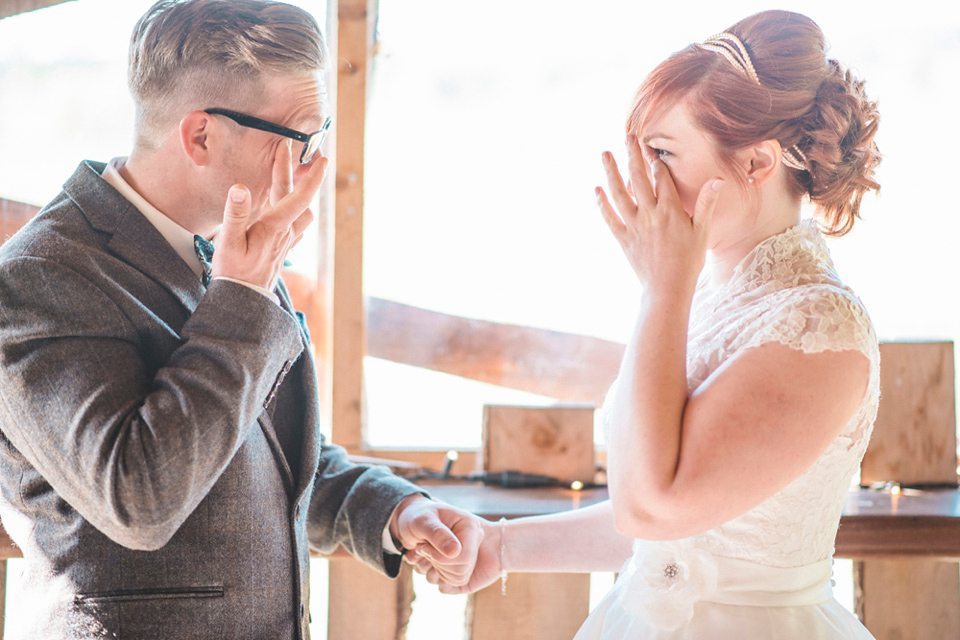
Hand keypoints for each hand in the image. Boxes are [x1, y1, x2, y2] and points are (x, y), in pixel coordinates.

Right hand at [213, 140, 327, 290]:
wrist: (243, 301)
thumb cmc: (234, 273)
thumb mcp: (228, 242)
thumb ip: (235, 214)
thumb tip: (241, 188)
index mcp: (275, 227)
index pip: (299, 197)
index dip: (312, 177)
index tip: (323, 159)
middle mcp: (285, 233)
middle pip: (294, 196)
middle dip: (291, 170)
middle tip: (286, 147)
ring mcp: (285, 241)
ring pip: (298, 210)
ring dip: (294, 191)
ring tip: (286, 174)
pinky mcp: (281, 248)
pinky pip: (294, 224)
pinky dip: (291, 208)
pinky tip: (283, 206)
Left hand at [391, 496, 482, 587]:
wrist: (408, 522)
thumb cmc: (416, 516)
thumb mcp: (421, 521)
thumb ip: (437, 534)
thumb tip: (455, 551)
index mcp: (470, 526)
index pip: (465, 557)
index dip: (440, 557)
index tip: (422, 546)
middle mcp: (472, 541)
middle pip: (462, 571)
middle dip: (436, 563)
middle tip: (422, 547)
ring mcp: (466, 555)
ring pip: (456, 579)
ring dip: (432, 570)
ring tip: (423, 553)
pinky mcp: (458, 567)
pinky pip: (449, 585)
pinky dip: (431, 575)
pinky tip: (424, 560)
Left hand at [595, 136, 721, 295]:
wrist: (668, 288)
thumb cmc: (689, 261)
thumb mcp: (703, 231)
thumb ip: (706, 204)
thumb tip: (717, 180)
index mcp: (670, 210)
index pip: (659, 177)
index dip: (654, 160)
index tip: (648, 145)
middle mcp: (649, 214)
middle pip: (637, 179)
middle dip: (632, 156)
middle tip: (626, 137)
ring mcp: (634, 226)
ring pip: (619, 193)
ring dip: (610, 172)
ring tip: (604, 154)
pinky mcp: (623, 239)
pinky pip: (610, 217)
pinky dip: (602, 203)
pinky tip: (597, 190)